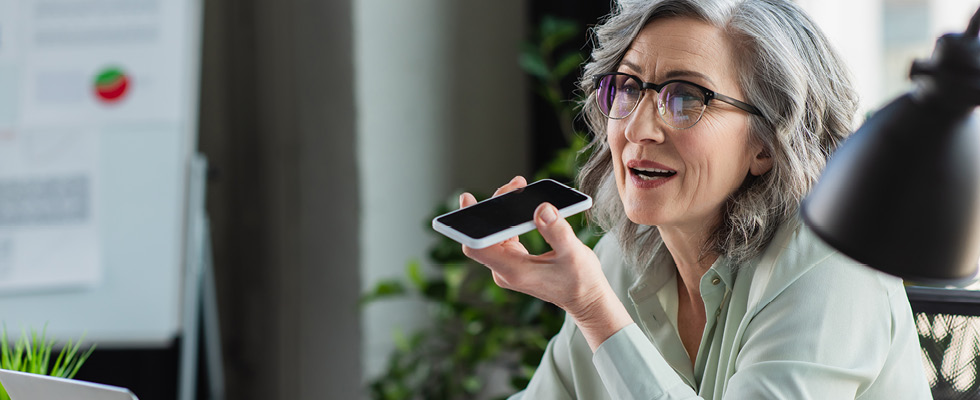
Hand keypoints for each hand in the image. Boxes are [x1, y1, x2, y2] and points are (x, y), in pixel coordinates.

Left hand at [459, 176, 632, 349]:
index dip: (468, 224)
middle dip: (496, 206)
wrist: (586, 301)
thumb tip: (541, 208)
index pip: (478, 246)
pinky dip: (510, 221)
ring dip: (504, 211)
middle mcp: (505, 270)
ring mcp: (508, 267)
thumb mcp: (573, 253)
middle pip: (486, 235)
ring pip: (494, 234)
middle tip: (515, 185)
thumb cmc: (581, 281)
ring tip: (520, 188)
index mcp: (514, 271)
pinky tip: (521, 205)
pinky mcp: (515, 262)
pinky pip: (504, 237)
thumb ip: (556, 231)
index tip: (468, 200)